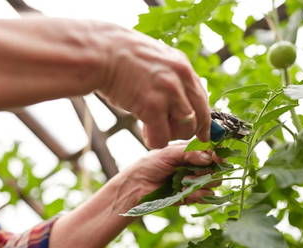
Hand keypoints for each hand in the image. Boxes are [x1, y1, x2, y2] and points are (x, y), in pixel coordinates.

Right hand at [93, 22, 210, 147]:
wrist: (99, 52)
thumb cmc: (119, 57)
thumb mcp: (154, 61)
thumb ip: (170, 77)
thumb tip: (179, 99)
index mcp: (182, 66)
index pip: (202, 99)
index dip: (203, 120)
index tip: (202, 134)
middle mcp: (180, 78)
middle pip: (199, 116)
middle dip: (186, 130)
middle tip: (168, 131)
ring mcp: (168, 92)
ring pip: (185, 129)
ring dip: (169, 135)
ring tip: (150, 127)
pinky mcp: (152, 106)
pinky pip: (163, 136)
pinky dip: (155, 141)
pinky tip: (145, 133)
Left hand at [110, 143, 221, 213]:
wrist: (137, 186)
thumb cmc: (149, 165)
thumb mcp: (168, 153)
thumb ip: (189, 153)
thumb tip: (208, 158)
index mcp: (190, 153)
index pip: (212, 151)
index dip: (218, 154)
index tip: (218, 156)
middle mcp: (195, 166)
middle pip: (217, 167)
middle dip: (211, 169)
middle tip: (198, 170)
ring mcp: (195, 182)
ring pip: (215, 182)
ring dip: (203, 181)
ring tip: (185, 180)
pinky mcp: (192, 196)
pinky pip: (206, 196)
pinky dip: (199, 193)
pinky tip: (185, 190)